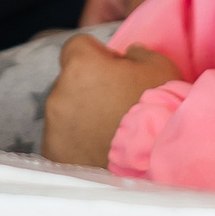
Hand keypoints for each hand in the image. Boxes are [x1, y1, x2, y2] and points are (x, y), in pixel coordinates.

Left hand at [41, 34, 181, 167]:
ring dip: (82, 115)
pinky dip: (77, 144)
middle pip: (70, 79)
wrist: (151, 169)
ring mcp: (52, 127)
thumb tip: (129, 53)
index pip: (77, 46)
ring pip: (65, 110)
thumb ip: (140, 53)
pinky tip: (100, 154)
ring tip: (111, 134)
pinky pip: (62, 140)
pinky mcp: (52, 155)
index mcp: (81, 66)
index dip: (98, 54)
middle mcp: (58, 93)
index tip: (115, 71)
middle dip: (89, 87)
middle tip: (117, 105)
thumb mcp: (162, 69)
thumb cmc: (157, 113)